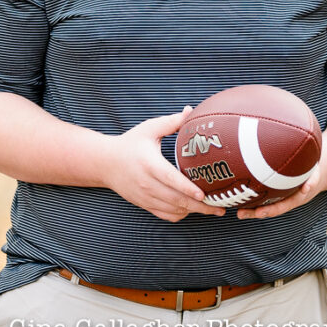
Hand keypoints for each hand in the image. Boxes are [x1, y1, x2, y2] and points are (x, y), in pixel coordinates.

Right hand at [104, 108, 224, 222]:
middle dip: (200, 206)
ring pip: (173, 210)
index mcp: (149, 164)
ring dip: (194, 212)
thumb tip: (192, 111)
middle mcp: (147, 183)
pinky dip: (181, 215)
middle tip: (221, 207)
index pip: (170, 179)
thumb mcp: (149, 128)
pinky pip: (165, 215)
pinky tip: (193, 209)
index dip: (188, 188)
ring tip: (213, 209)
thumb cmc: (130, 143)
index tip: (204, 194)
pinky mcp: (144, 204)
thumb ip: (172, 122)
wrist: (105, 163)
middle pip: (176, 200)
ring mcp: (145, 197)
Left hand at [236, 163, 322, 219]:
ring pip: (263, 204)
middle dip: (254, 212)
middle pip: (269, 209)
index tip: (259, 213)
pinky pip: (262, 196)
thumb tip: (307, 187)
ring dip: (250, 208)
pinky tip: (239, 197)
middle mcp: (285, 199)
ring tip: (236, 210)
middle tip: (240, 213)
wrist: (315, 172)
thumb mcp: (315, 175)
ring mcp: (279, 196)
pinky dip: (252, 198)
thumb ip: (312, 180)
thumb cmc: (313, 172)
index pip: (281, 207)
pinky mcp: (274, 191)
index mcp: (295, 198)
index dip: (270, 210)